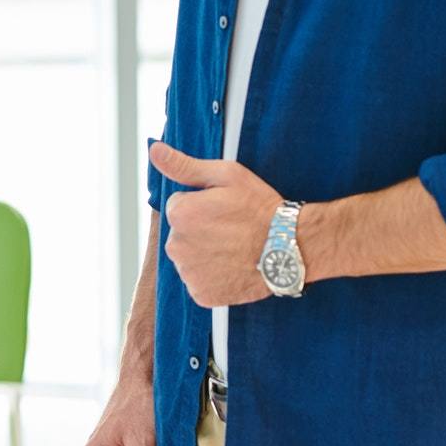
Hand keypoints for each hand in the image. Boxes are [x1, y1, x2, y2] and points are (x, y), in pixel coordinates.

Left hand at [150, 141, 281, 308]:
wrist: (291, 248)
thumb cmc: (260, 208)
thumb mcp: (226, 176)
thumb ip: (184, 165)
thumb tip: (154, 150)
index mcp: (179, 214)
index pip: (179, 206)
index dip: (202, 206)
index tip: (224, 210)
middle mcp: (176, 246)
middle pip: (181, 234)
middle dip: (201, 230)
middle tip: (232, 230)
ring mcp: (188, 273)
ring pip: (190, 258)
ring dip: (205, 254)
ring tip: (234, 249)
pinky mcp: (201, 295)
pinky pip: (200, 282)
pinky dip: (213, 277)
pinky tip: (233, 268)